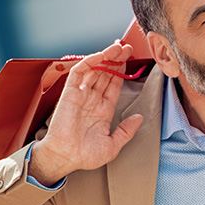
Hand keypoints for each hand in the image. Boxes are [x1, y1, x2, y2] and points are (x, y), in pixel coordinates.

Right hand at [28, 42, 143, 185]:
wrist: (65, 158)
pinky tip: (101, 55)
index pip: (114, 85)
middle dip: (116, 60)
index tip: (130, 60)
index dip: (121, 72)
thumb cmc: (85, 155)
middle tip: (127, 48)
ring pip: (95, 69)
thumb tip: (139, 118)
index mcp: (103, 110)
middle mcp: (92, 99)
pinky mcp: (70, 93)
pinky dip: (90, 62)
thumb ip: (127, 130)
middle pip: (106, 74)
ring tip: (119, 47)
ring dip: (106, 57)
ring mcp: (81, 95)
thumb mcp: (113, 145)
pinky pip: (80, 72)